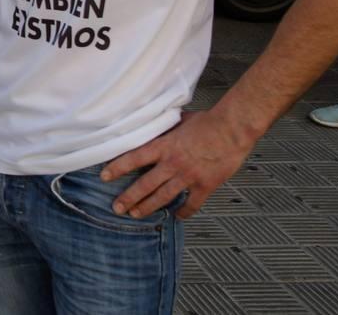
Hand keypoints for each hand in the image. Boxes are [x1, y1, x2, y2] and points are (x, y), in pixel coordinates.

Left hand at [102, 110, 254, 219]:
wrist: (233, 129)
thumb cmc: (207, 121)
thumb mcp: (178, 120)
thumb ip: (164, 128)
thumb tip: (151, 124)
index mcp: (164, 146)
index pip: (134, 158)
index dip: (117, 168)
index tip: (104, 177)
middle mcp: (173, 163)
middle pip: (145, 184)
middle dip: (129, 197)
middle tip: (117, 207)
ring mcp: (189, 176)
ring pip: (163, 196)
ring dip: (148, 207)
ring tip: (136, 214)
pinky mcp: (205, 185)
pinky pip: (192, 203)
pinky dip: (184, 211)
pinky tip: (177, 216)